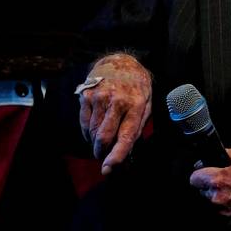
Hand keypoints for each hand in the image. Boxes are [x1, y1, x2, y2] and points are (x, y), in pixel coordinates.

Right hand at [78, 53, 151, 174]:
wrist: (120, 61)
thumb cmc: (137, 86)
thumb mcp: (147, 103)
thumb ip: (137, 126)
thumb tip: (126, 151)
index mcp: (137, 105)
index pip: (126, 136)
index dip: (116, 155)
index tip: (108, 169)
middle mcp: (117, 101)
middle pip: (104, 137)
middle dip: (102, 153)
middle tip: (104, 158)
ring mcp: (99, 98)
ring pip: (92, 132)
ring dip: (95, 143)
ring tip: (101, 143)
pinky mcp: (86, 95)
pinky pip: (84, 123)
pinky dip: (87, 133)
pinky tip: (94, 132)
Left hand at [190, 148, 230, 221]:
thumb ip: (223, 155)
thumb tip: (210, 157)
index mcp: (218, 180)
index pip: (193, 179)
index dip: (201, 175)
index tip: (205, 175)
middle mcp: (218, 199)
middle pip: (201, 193)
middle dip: (210, 188)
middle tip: (225, 184)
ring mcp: (224, 214)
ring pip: (210, 206)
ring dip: (218, 200)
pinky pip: (221, 215)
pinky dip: (227, 210)